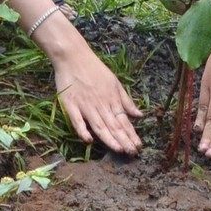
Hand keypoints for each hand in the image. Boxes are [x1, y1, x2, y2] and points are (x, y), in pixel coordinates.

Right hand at [50, 36, 144, 154]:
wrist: (73, 56)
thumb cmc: (95, 69)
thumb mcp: (115, 82)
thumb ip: (126, 101)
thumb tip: (139, 115)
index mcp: (112, 99)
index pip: (124, 121)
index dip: (131, 134)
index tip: (139, 147)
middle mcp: (101, 104)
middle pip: (113, 126)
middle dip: (124, 140)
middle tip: (132, 154)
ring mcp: (85, 105)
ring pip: (99, 125)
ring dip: (109, 139)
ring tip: (118, 150)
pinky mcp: (71, 105)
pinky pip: (77, 120)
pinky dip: (83, 130)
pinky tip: (89, 140)